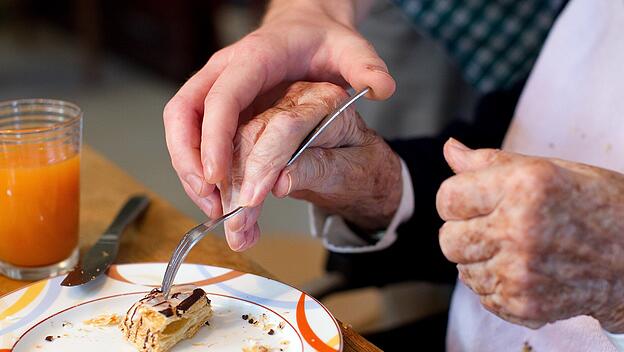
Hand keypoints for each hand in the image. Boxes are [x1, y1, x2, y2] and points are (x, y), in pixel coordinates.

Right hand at [163, 0, 395, 219]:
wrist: (305, 27)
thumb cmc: (322, 40)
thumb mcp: (350, 48)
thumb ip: (366, 66)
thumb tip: (383, 88)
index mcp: (254, 58)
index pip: (221, 98)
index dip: (212, 138)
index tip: (216, 177)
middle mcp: (225, 71)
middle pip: (183, 114)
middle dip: (188, 161)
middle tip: (210, 202)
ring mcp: (216, 87)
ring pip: (181, 127)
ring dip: (189, 169)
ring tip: (213, 208)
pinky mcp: (215, 104)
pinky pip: (193, 134)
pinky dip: (198, 165)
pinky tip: (217, 194)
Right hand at [219, 81, 401, 250]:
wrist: (361, 168)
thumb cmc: (364, 167)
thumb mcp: (354, 171)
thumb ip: (320, 169)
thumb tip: (281, 180)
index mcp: (325, 99)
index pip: (284, 126)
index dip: (263, 163)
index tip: (251, 199)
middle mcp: (293, 98)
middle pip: (248, 134)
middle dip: (236, 184)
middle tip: (238, 225)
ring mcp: (271, 111)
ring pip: (229, 146)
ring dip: (225, 190)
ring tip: (237, 230)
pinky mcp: (254, 128)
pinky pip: (226, 154)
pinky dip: (223, 188)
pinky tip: (231, 215)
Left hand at [436, 138, 623, 331]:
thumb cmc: (597, 204)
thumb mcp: (548, 169)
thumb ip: (490, 162)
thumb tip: (450, 149)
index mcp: (522, 186)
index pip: (447, 199)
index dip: (458, 199)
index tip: (477, 201)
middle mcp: (518, 230)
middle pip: (448, 240)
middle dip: (465, 232)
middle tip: (498, 226)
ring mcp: (520, 272)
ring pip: (463, 271)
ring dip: (482, 261)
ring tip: (519, 249)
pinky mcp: (524, 304)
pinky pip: (483, 296)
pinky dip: (498, 285)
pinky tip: (527, 271)